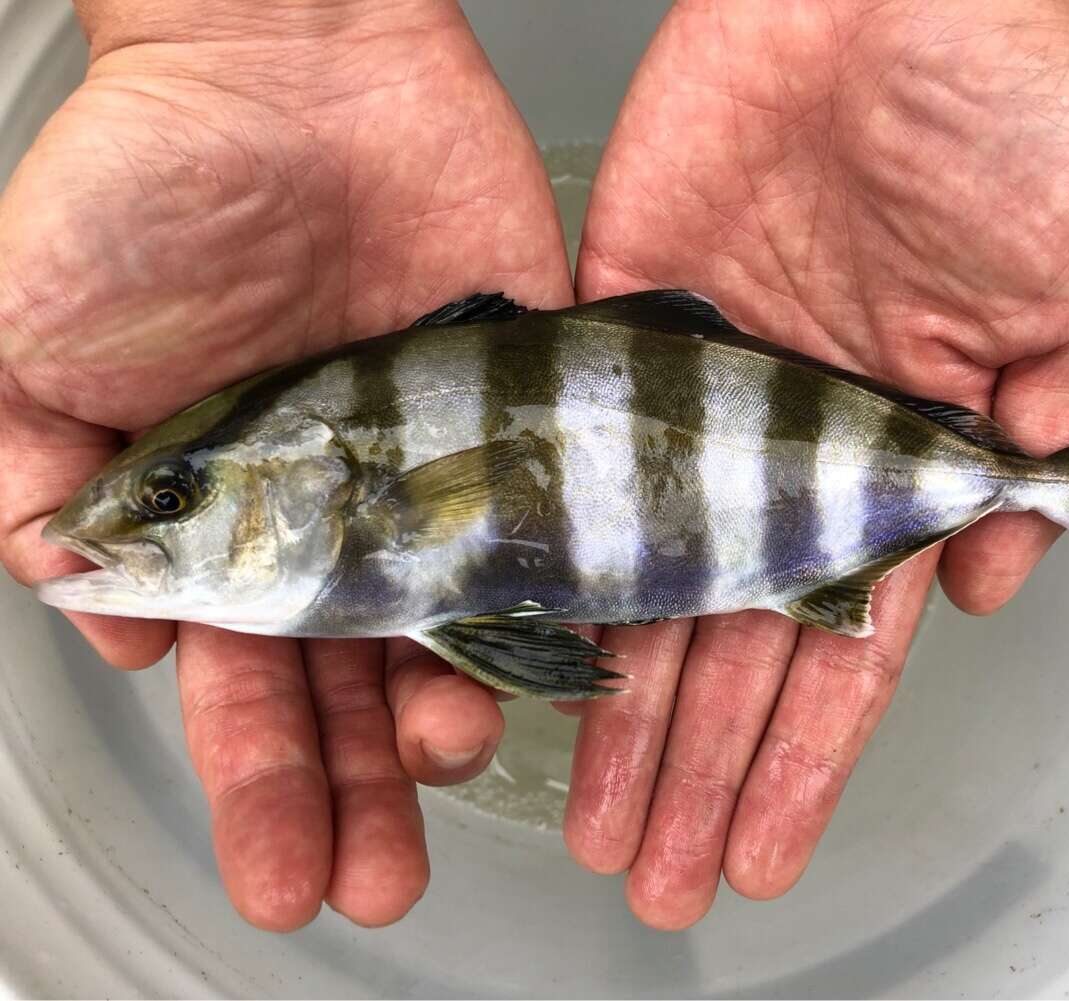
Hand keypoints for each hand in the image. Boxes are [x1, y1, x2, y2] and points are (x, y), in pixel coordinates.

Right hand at [0, 0, 569, 928]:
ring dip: (456, 701)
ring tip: (452, 759)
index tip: (280, 875)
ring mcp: (437, 464)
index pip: (249, 685)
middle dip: (361, 786)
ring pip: (458, 618)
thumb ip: (32, 469)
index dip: (261, 783)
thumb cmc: (143, 182)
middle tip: (381, 876)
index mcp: (229, 520)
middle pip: (358, 680)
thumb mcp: (27, 333)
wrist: (289, 59)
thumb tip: (84, 602)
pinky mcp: (517, 404)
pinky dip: (561, 585)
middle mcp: (339, 510)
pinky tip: (568, 656)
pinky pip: (551, 513)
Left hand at [567, 0, 1068, 928]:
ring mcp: (695, 400)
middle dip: (701, 766)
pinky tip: (532, 655)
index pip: (843, 643)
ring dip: (623, 710)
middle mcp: (786, 446)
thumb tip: (986, 583)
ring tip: (600, 816)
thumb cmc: (1002, 113)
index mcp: (891, 453)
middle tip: (662, 871)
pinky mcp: (615, 333)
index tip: (767, 845)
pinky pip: (575, 465)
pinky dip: (554, 559)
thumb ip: (1045, 445)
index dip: (806, 754)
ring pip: (646, 586)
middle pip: (732, 643)